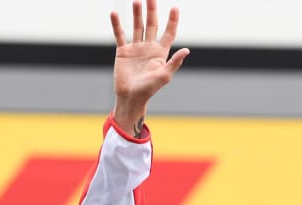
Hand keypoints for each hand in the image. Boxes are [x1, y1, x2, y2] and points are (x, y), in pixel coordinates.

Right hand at [110, 0, 189, 136]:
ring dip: (137, 14)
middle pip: (152, 25)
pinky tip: (114, 13)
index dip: (172, 21)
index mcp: (160, 53)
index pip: (168, 33)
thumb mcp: (164, 76)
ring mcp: (136, 48)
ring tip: (137, 1)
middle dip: (152, 11)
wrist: (131, 97)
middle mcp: (149, 48)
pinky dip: (117, 24)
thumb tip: (187, 50)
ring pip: (137, 27)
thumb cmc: (149, 90)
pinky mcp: (123, 51)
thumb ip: (174, 62)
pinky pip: (120, 35)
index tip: (175, 7)